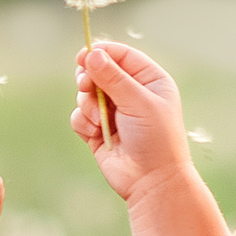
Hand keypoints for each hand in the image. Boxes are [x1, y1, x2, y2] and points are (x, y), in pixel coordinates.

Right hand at [71, 43, 192, 203]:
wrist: (151, 182)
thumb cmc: (155, 139)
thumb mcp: (138, 102)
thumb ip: (114, 77)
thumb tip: (91, 53)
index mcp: (149, 80)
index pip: (121, 55)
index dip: (101, 53)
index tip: (83, 56)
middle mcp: (131, 93)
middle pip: (98, 70)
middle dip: (88, 78)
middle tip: (86, 86)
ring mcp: (113, 111)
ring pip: (85, 93)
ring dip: (87, 105)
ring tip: (100, 121)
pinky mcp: (97, 129)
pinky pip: (79, 115)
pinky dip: (83, 122)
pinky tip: (95, 133)